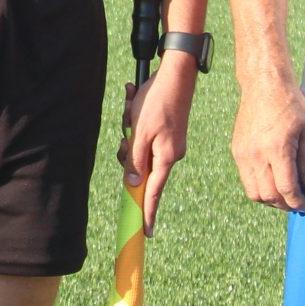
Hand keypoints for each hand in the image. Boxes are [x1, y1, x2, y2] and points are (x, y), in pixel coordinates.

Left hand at [118, 58, 195, 235]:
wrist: (177, 74)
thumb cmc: (158, 102)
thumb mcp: (139, 133)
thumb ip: (134, 160)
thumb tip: (131, 184)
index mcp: (166, 158)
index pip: (153, 191)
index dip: (148, 211)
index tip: (145, 232)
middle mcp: (170, 153)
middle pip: (139, 165)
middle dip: (127, 147)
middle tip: (128, 127)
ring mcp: (168, 141)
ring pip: (138, 145)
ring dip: (129, 126)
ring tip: (134, 106)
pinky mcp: (165, 129)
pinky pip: (143, 131)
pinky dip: (135, 116)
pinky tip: (134, 96)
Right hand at [232, 73, 304, 212]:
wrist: (263, 85)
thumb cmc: (292, 105)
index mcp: (277, 148)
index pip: (286, 188)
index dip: (297, 202)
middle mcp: (256, 154)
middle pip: (268, 195)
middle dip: (284, 204)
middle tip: (297, 202)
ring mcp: (242, 153)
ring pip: (253, 192)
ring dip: (270, 199)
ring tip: (284, 194)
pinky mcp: (236, 150)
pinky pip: (246, 178)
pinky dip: (259, 186)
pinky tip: (273, 179)